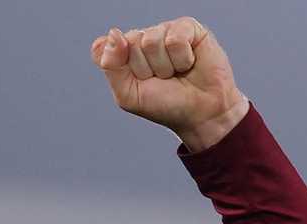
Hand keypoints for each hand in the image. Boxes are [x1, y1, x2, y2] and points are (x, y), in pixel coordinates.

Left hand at [91, 17, 248, 151]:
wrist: (202, 113)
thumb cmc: (165, 105)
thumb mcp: (128, 95)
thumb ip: (111, 65)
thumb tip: (114, 33)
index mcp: (122, 53)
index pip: (105, 48)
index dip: (122, 70)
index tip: (138, 82)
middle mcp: (141, 38)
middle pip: (129, 43)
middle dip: (145, 70)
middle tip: (162, 80)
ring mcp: (164, 31)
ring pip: (152, 41)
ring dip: (165, 66)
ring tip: (176, 73)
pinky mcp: (188, 28)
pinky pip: (175, 38)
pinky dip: (182, 58)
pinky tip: (189, 63)